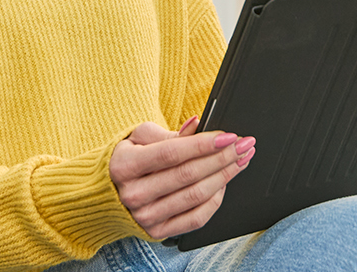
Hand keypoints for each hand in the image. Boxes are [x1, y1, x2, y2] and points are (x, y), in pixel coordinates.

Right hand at [108, 118, 254, 238]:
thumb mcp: (139, 137)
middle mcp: (133, 194)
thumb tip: (197, 124)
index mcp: (124, 166)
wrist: (111, 193)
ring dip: (225, 176)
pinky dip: (216, 199)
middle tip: (244, 145)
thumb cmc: (131, 159)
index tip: (229, 136)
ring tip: (241, 160)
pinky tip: (225, 183)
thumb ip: (168, 131)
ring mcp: (145, 216)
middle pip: (188, 175)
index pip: (171, 153)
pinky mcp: (158, 231)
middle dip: (222, 158)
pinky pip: (197, 218)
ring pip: (196, 196)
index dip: (204, 145)